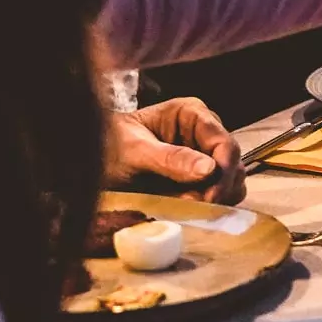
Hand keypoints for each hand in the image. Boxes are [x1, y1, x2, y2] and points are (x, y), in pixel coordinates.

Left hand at [104, 98, 242, 202]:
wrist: (89, 162)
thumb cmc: (108, 146)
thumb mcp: (135, 151)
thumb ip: (170, 158)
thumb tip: (209, 169)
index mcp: (192, 114)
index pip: (224, 142)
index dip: (223, 170)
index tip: (211, 195)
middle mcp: (203, 133)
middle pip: (232, 163)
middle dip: (219, 187)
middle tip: (195, 204)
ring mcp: (203, 157)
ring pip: (231, 181)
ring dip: (216, 198)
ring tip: (186, 205)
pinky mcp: (198, 180)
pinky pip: (218, 194)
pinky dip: (209, 205)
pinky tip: (186, 207)